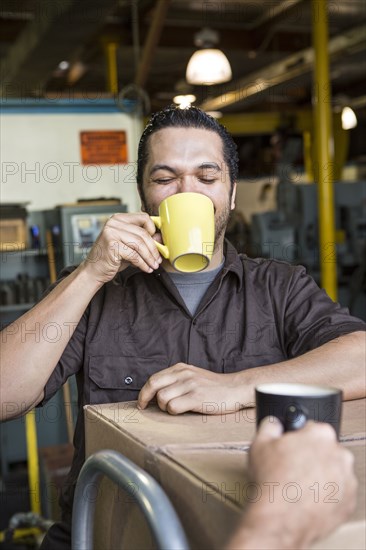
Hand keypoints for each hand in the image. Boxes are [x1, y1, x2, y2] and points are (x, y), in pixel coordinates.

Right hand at [80, 212, 161, 283]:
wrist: (94, 270)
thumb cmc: (112, 257)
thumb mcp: (129, 246)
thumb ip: (143, 240)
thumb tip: (160, 238)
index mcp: (119, 218)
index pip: (143, 217)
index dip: (153, 229)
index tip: (158, 242)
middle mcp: (114, 223)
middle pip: (143, 233)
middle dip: (154, 248)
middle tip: (158, 259)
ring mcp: (111, 233)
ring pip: (140, 244)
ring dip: (149, 257)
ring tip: (154, 265)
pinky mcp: (111, 245)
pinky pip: (134, 255)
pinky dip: (143, 263)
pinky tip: (146, 268)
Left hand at [137, 363, 242, 413]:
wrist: (236, 388)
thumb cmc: (214, 386)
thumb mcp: (193, 376)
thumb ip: (176, 380)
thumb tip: (156, 393)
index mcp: (180, 368)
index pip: (154, 378)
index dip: (144, 392)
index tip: (142, 402)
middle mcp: (184, 374)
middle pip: (153, 385)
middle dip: (145, 398)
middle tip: (145, 408)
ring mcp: (190, 385)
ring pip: (162, 398)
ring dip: (165, 407)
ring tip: (175, 408)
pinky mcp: (197, 397)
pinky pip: (174, 407)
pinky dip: (174, 412)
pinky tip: (183, 411)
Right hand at [227, 418, 356, 549]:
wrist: (280, 519)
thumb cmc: (273, 482)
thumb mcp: (260, 443)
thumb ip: (270, 426)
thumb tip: (273, 423)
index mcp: (321, 434)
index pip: (312, 428)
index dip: (298, 438)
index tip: (291, 447)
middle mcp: (340, 455)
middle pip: (325, 450)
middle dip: (311, 457)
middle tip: (292, 468)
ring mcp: (347, 480)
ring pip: (333, 472)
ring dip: (320, 476)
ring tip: (298, 486)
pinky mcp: (348, 503)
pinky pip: (338, 494)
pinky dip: (326, 496)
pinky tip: (307, 498)